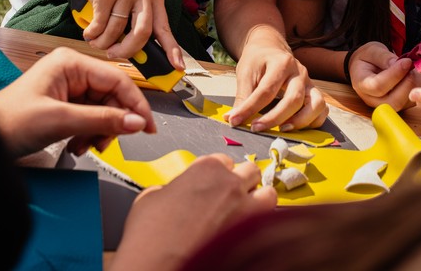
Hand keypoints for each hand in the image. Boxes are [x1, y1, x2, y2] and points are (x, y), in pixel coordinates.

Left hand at [0, 47, 155, 157]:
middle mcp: (71, 71)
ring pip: (103, 110)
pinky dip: (88, 134)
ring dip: (99, 132)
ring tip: (85, 146)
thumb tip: (137, 122)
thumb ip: (102, 120)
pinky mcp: (64, 105)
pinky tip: (77, 145)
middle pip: (112, 96)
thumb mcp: (61, 121)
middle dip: (112, 122)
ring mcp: (68, 88)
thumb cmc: (10, 121)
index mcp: (70, 62)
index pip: (117, 80)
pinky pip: (90, 118)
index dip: (135, 104)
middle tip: (109, 143)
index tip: (148, 126)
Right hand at [62, 0, 183, 69]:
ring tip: (96, 40)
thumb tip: (138, 53)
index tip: (178, 67)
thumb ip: (135, 20)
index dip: (172, 49)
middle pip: (143, 33)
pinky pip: (100, 24)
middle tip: (114, 54)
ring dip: (103, 42)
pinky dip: (92, 33)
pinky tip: (89, 31)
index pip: (165, 27)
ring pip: (117, 30)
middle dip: (127, 50)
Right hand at [110, 154, 276, 270]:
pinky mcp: (254, 233)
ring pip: (268, 193)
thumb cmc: (151, 234)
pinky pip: (270, 220)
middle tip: (231, 196)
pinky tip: (249, 231)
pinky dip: (263, 223)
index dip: (218, 174)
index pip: (223, 160)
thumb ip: (171, 187)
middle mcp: (230, 183)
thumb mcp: (151, 197)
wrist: (159, 265)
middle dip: (243, 182)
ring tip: (247, 211)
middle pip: (250, 171)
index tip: (213, 184)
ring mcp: (245, 207)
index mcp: (206, 168)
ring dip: (260, 199)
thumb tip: (174, 194)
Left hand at [226, 26, 328, 131]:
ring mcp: (309, 82)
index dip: (250, 108)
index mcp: (281, 63)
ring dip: (300, 122)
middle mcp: (299, 72)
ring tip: (282, 130)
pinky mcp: (313, 92)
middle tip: (256, 128)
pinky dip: (312, 122)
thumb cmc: (258, 60)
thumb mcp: (246, 73)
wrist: (270, 47)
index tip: (236, 121)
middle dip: (275, 118)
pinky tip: (295, 127)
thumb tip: (234, 120)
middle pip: (294, 99)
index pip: (266, 90)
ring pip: (316, 105)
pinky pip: (322, 110)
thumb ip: (243, 96)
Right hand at [347, 41, 419, 109]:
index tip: (407, 61)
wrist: (366, 67)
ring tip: (412, 68)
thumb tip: (400, 64)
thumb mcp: (372, 51)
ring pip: (406, 103)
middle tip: (411, 66)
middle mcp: (372, 100)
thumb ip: (384, 57)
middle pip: (394, 102)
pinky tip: (414, 74)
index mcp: (362, 84)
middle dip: (408, 84)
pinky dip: (418, 87)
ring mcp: (386, 106)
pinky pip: (413, 101)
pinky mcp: (399, 107)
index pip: (379, 86)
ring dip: (415, 85)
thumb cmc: (368, 58)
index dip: (395, 74)